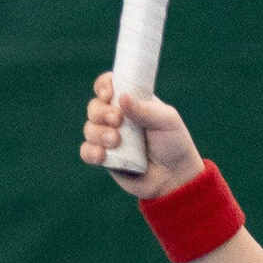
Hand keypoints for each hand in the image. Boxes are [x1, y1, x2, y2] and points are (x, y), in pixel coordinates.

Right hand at [80, 76, 204, 197]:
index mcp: (133, 102)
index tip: (108, 93)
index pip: (110, 85)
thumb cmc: (175, 144)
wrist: (175, 177)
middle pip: (94, 106)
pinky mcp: (105, 159)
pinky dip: (91, 152)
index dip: (103, 85)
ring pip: (89, 128)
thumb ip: (145, 109)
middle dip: (100, 111)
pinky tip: (102, 155)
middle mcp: (118, 118)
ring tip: (116, 141)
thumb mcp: (167, 122)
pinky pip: (86, 152)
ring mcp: (109, 138)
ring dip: (98, 133)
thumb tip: (122, 97)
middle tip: (117, 120)